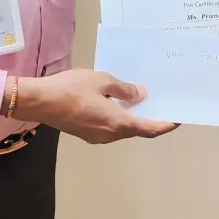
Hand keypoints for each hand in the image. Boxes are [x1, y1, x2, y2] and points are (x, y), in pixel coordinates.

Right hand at [18, 68, 177, 143]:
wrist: (40, 101)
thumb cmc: (73, 89)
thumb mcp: (103, 81)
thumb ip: (125, 89)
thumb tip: (141, 95)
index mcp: (118, 123)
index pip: (150, 129)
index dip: (166, 125)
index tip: (178, 119)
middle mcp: (110, 135)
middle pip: (137, 130)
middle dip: (150, 119)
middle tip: (159, 103)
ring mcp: (97, 137)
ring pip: (122, 129)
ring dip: (132, 118)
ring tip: (139, 100)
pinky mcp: (86, 134)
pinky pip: (109, 127)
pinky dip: (118, 118)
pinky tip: (117, 103)